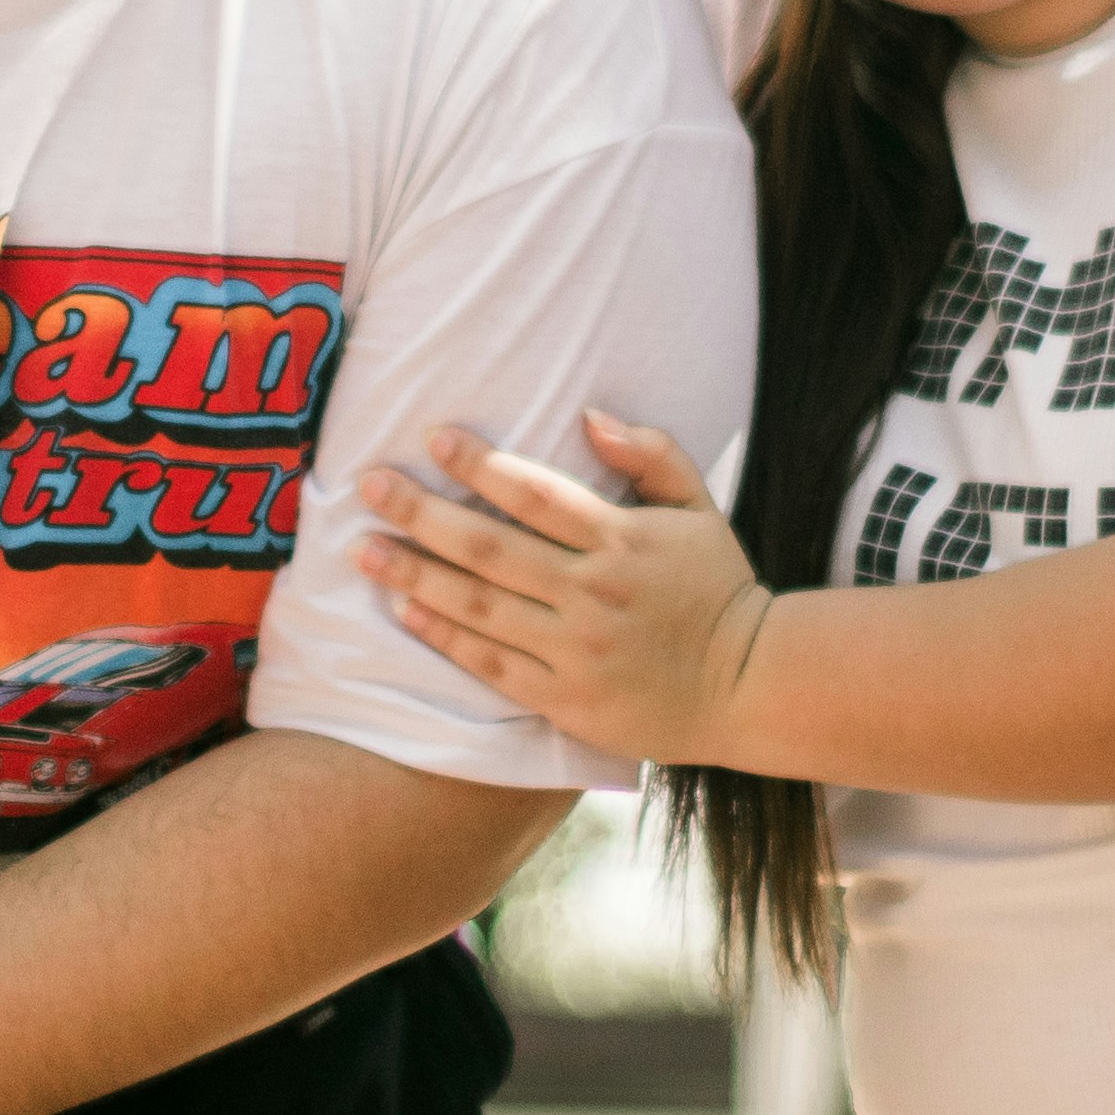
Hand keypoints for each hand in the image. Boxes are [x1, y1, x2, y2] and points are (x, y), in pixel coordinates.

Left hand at [353, 413, 768, 765]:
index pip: (537, 495)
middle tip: (370, 485)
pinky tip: (405, 608)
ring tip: (364, 549)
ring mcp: (575, 650)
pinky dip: (444, 635)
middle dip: (422, 513)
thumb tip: (590, 415)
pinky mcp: (564, 699)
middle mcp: (593, 593)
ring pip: (478, 606)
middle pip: (490, 547)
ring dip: (415, 573)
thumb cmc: (717, 589)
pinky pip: (490, 664)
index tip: (432, 438)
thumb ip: (653, 456)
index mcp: (624, 540)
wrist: (750, 686)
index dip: (480, 465)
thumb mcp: (700, 510)